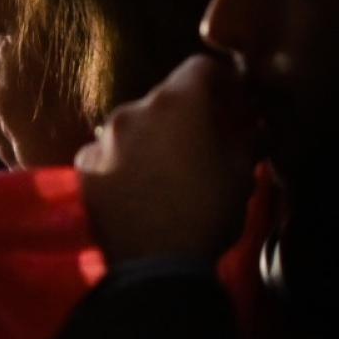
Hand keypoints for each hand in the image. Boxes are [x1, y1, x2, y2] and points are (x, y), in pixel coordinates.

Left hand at [76, 55, 258, 265]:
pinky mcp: (81, 171)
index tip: (234, 103)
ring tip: (169, 170)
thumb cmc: (206, 215)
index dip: (222, 82)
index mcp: (176, 102)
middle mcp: (132, 110)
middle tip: (205, 140)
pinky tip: (138, 189)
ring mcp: (101, 140)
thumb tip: (257, 128)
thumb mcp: (241, 176)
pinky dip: (124, 163)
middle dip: (187, 114)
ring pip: (134, 127)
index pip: (201, 68)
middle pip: (164, 98)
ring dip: (152, 138)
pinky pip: (108, 155)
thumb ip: (248, 141)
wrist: (151, 270)